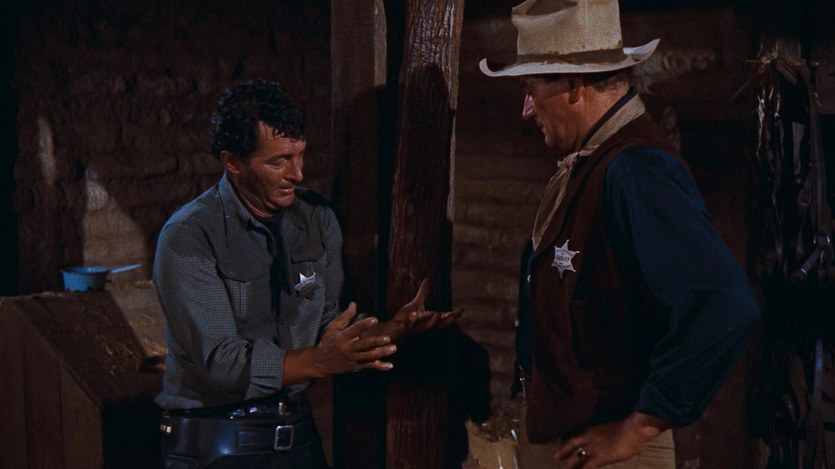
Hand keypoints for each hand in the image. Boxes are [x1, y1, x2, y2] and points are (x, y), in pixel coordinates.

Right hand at [313, 302, 398, 373]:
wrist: (320, 363)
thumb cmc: (327, 342)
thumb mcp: (332, 328)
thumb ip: (345, 316)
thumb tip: (354, 303)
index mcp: (343, 337)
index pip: (355, 330)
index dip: (364, 325)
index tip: (375, 320)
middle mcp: (349, 348)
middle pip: (364, 345)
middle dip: (376, 342)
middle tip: (388, 338)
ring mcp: (354, 358)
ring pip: (369, 356)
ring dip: (382, 353)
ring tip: (393, 348)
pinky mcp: (357, 366)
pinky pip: (370, 366)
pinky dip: (380, 366)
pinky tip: (390, 365)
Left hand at [370, 278, 462, 340]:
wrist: (391, 330)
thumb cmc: (405, 318)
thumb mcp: (416, 303)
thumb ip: (423, 292)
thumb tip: (428, 278)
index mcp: (428, 319)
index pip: (444, 318)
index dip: (453, 315)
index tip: (463, 309)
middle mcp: (423, 325)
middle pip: (438, 324)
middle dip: (447, 320)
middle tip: (454, 314)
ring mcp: (414, 328)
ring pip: (425, 327)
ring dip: (432, 321)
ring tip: (437, 314)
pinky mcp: (403, 328)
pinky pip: (408, 325)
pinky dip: (411, 319)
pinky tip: (413, 313)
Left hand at [555, 412, 669, 467]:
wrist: (635, 428)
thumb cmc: (633, 426)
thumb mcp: (619, 427)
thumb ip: (614, 433)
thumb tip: (619, 437)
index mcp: (596, 428)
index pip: (580, 432)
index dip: (572, 438)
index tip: (565, 440)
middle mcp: (592, 437)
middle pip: (573, 443)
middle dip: (564, 450)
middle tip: (556, 456)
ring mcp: (595, 447)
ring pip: (576, 457)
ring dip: (569, 465)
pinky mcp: (600, 457)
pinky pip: (588, 468)